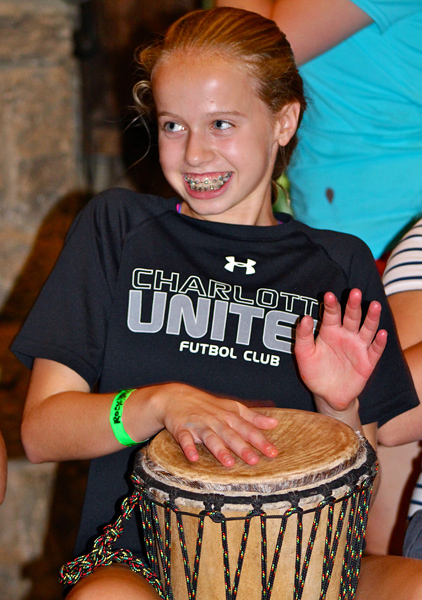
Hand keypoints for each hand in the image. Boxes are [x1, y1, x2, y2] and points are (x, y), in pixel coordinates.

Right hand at [154, 384, 278, 466]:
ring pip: (211, 438)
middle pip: (231, 435)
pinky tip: (193, 457)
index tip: (273, 452)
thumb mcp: (232, 408)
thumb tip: (275, 423)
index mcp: (230, 416)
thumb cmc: (208, 405)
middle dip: (242, 448)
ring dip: (219, 449)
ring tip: (228, 463)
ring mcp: (199, 425)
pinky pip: (185, 439)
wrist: (177, 396)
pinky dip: (188, 447)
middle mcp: (216, 421)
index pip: (248, 429)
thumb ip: (253, 417)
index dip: (261, 441)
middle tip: (254, 461)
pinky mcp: (182, 429)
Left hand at [294, 289, 386, 416]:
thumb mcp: (303, 354)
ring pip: (367, 329)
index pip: (332, 314)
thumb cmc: (314, 372)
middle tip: (354, 292)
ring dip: (371, 318)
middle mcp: (346, 336)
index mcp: (330, 331)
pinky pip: (375, 350)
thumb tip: (305, 317)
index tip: (328, 295)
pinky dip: (379, 342)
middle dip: (353, 305)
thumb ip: (303, 336)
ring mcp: (358, 347)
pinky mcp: (367, 362)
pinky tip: (382, 334)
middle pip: (351, 317)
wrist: (326, 395)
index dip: (331, 305)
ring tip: (374, 305)